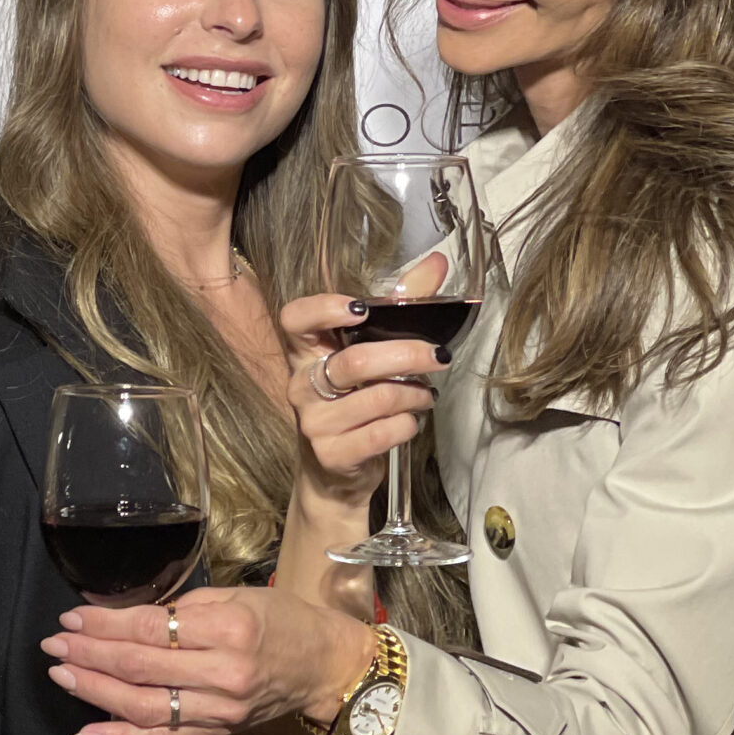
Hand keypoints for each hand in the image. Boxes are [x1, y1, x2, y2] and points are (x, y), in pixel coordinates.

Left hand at [39, 584, 377, 734]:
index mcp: (229, 630)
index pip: (151, 629)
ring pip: (144, 707)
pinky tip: (87, 732)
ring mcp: (219, 711)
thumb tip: (122, 614)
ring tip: (63, 675)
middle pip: (140, 668)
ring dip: (95, 692)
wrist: (326, 667)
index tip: (73, 617)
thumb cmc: (284, 622)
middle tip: (55, 643)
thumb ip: (182, 606)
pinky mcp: (216, 733)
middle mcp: (223, 675)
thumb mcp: (237, 596)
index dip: (105, 625)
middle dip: (90, 655)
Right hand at [280, 292, 450, 508]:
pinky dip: (407, 424)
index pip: (295, 320)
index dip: (324, 309)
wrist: (334, 472)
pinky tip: (410, 421)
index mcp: (305, 353)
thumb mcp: (369, 353)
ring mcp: (313, 423)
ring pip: (377, 399)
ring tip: (425, 394)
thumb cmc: (354, 402)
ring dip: (414, 394)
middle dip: (407, 355)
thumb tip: (436, 262)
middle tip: (438, 355)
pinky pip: (383, 433)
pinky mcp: (331, 454)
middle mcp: (300, 386)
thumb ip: (400, 305)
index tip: (362, 308)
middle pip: (353, 362)